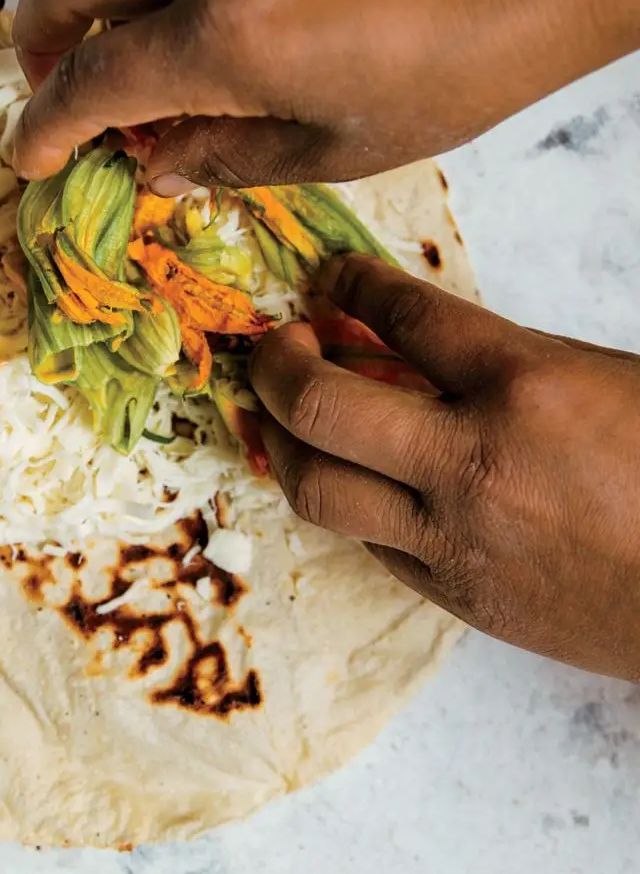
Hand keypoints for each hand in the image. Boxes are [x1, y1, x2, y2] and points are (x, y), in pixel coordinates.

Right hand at [12, 0, 639, 189]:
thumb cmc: (451, 69)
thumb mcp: (330, 148)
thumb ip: (221, 157)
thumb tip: (154, 166)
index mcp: (225, 35)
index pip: (91, 78)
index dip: (46, 125)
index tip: (30, 158)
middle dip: (35, 40)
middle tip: (57, 97)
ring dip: (96, 17)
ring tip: (135, 88)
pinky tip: (201, 51)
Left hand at [249, 254, 639, 681]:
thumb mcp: (598, 380)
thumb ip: (498, 361)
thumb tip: (399, 343)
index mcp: (526, 384)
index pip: (403, 314)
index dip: (352, 283)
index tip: (329, 277)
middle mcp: (473, 460)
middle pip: (318, 403)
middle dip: (275, 361)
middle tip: (276, 345)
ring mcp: (455, 538)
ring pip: (315, 485)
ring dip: (280, 439)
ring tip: (281, 414)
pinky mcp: (455, 596)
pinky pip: (365, 537)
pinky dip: (347, 495)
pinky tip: (351, 475)